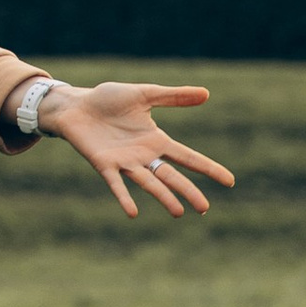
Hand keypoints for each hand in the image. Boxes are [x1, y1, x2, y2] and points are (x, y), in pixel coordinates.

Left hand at [40, 82, 234, 221]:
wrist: (76, 105)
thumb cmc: (108, 100)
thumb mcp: (145, 94)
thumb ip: (173, 97)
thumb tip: (206, 94)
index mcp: (155, 140)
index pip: (187, 157)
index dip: (207, 168)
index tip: (229, 181)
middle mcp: (143, 155)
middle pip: (170, 176)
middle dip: (188, 191)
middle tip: (204, 208)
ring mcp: (124, 162)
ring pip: (148, 183)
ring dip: (163, 196)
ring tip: (178, 212)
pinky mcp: (103, 164)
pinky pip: (115, 183)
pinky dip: (124, 197)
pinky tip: (133, 212)